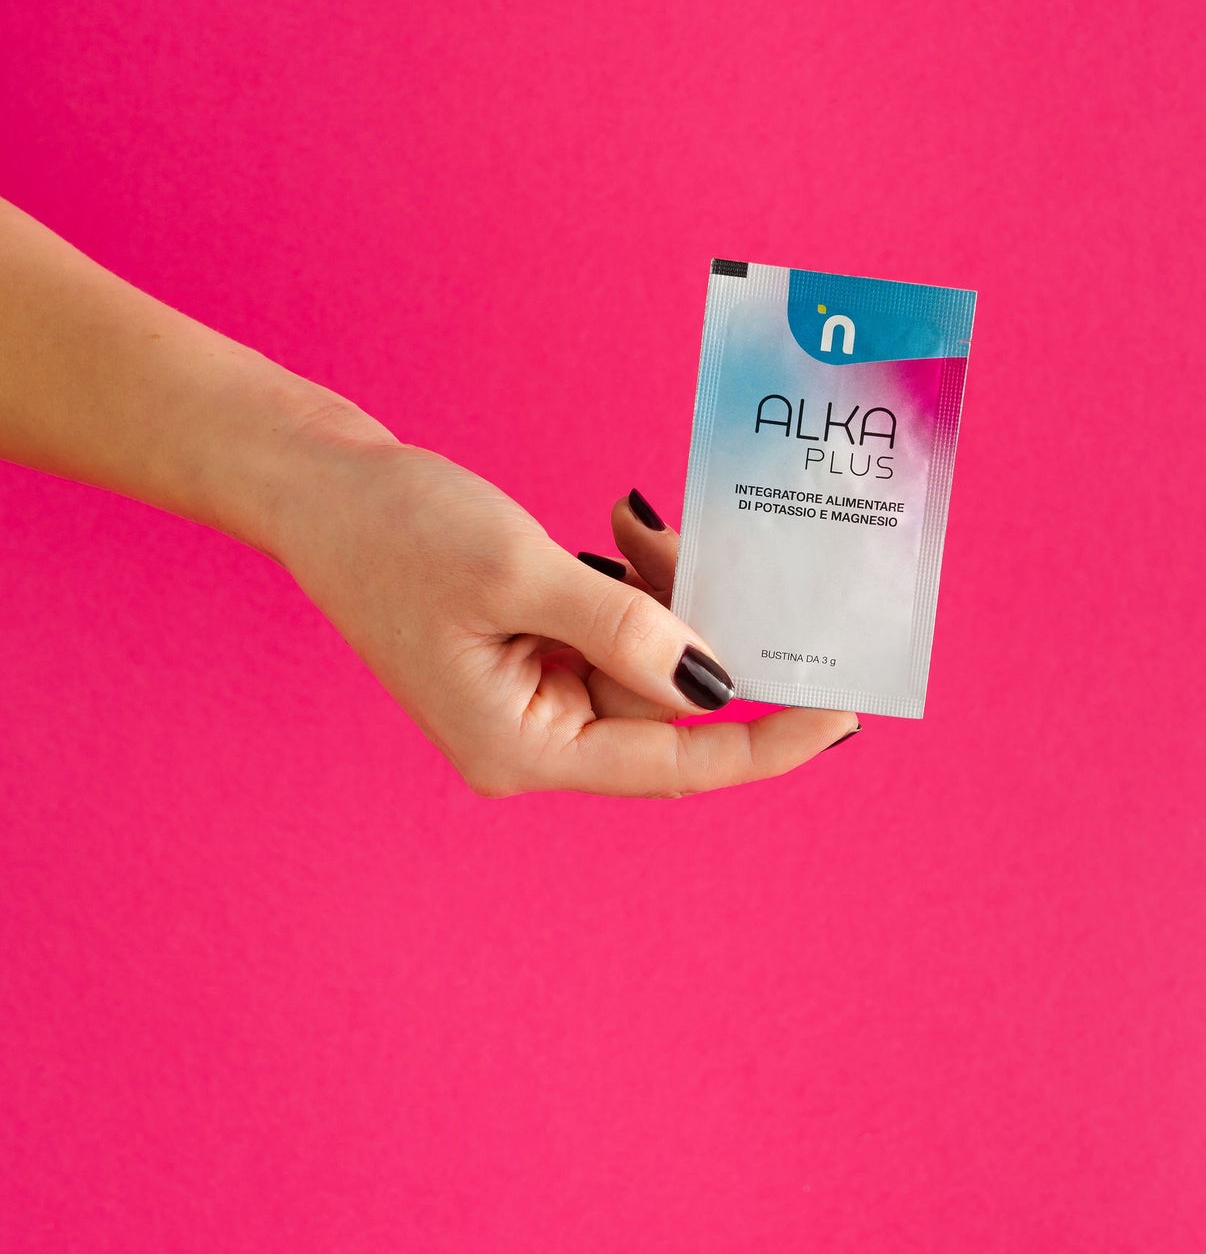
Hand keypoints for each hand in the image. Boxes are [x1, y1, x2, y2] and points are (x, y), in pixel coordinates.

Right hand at [271, 427, 859, 798]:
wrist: (316, 487)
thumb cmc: (396, 529)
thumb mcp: (521, 570)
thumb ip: (625, 630)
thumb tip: (713, 682)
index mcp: (522, 750)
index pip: (674, 767)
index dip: (767, 741)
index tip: (841, 707)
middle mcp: (530, 741)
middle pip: (664, 709)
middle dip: (703, 627)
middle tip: (714, 547)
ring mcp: (528, 698)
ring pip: (646, 662)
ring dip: (664, 595)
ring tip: (639, 525)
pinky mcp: (527, 654)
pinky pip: (614, 633)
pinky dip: (632, 587)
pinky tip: (617, 534)